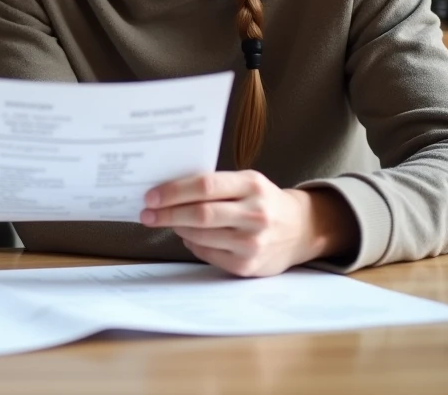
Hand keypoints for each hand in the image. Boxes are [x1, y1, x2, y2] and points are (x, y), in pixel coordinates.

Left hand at [141, 171, 357, 276]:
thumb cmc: (263, 201)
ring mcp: (252, 242)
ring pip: (200, 236)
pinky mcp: (247, 265)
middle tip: (147, 213)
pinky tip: (189, 236)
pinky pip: (207, 254)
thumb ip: (214, 185)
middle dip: (167, 213)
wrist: (301, 230)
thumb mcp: (246, 183)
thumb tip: (167, 191)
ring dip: (177, 228)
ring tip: (166, 222)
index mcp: (252, 185)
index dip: (173, 191)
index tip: (151, 196)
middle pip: (200, 214)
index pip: (205, 186)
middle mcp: (255, 214)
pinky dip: (192, 244)